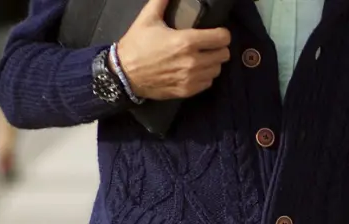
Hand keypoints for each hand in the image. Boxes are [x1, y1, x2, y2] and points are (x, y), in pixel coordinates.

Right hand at [115, 0, 231, 100]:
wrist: (124, 74)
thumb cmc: (136, 45)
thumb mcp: (148, 18)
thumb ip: (161, 1)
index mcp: (186, 42)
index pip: (222, 38)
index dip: (222, 33)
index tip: (216, 32)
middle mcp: (193, 61)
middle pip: (224, 55)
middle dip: (218, 48)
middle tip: (209, 45)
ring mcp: (191, 78)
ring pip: (217, 69)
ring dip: (212, 62)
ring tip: (202, 57)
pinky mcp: (188, 91)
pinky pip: (207, 82)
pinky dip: (204, 76)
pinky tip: (195, 70)